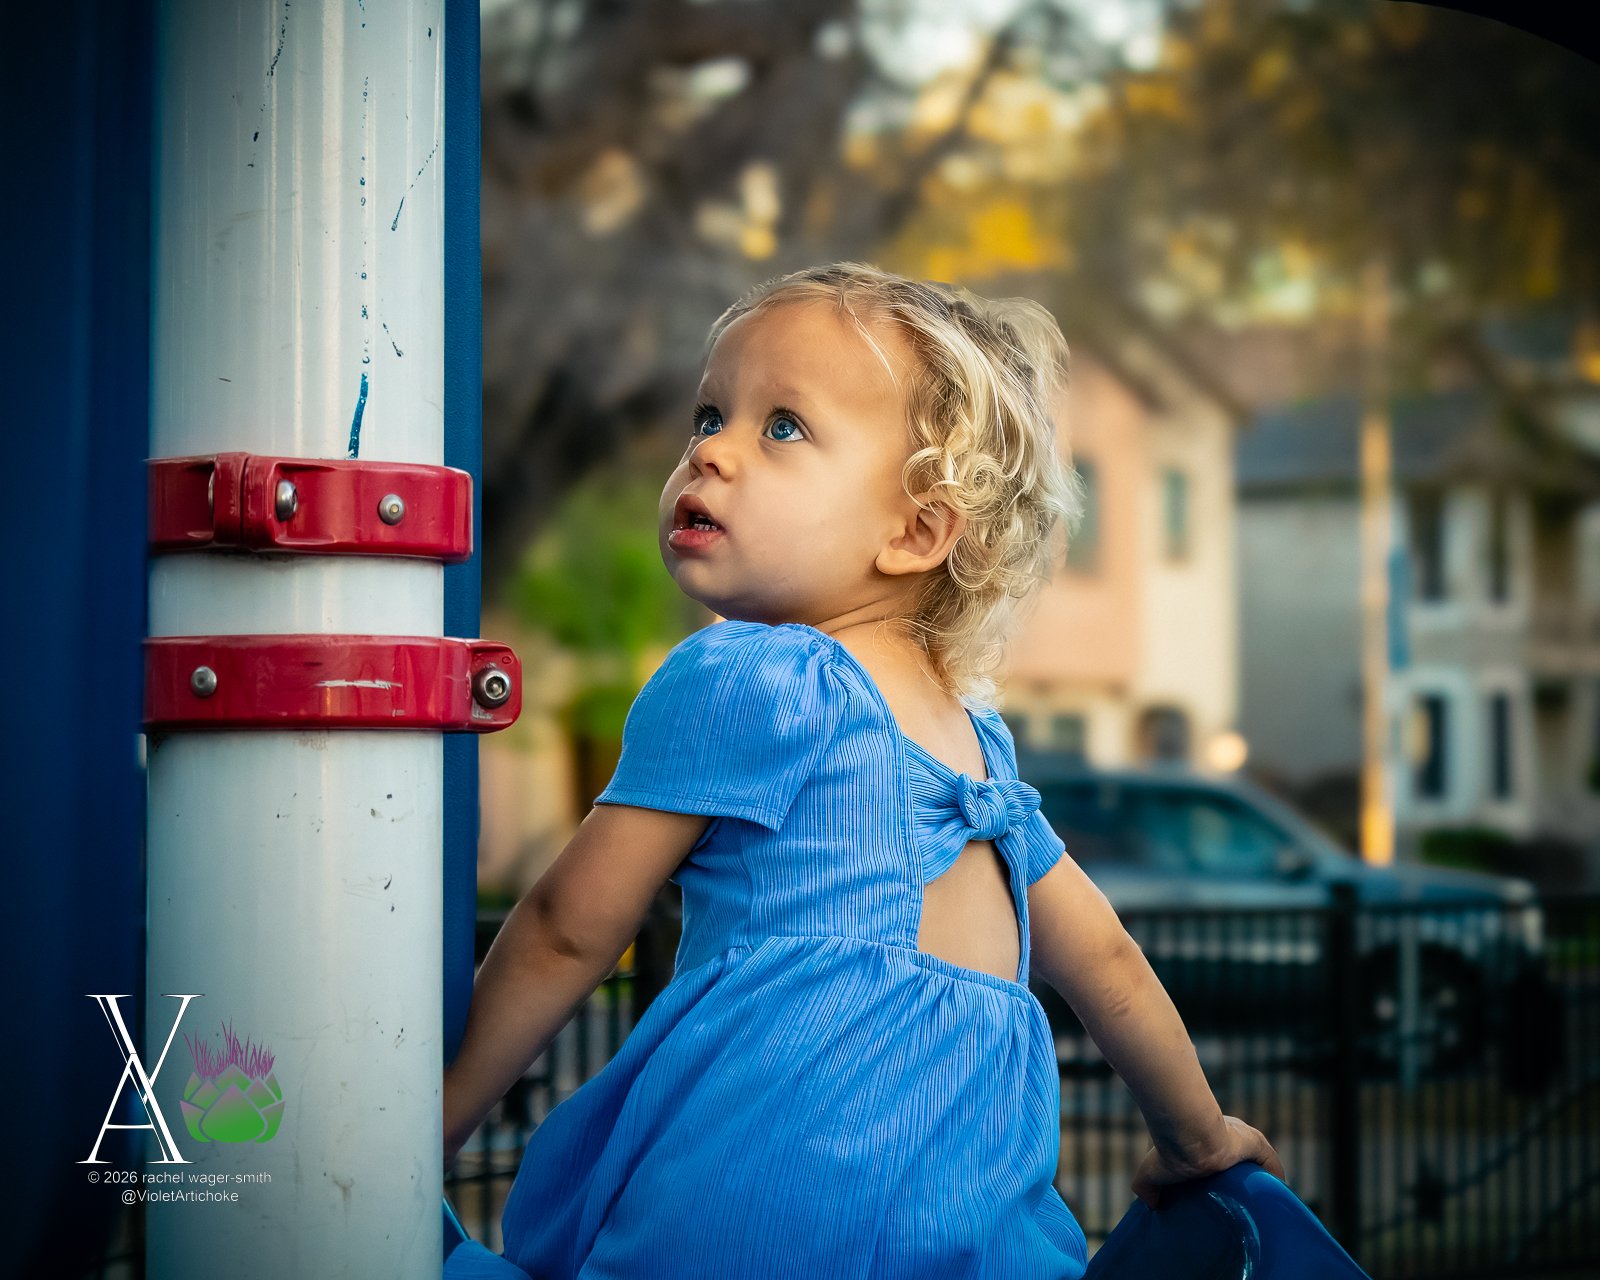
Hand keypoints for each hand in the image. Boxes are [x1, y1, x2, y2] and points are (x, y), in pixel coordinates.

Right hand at [1131, 1115, 1284, 1208]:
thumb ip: (1146, 1187)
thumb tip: (1150, 1204)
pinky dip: (1275, 1177)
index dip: (1213, 1174)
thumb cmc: (1168, 1147)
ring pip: (1253, 1161)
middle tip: (1234, 1201)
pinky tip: (1276, 1195)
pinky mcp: (1254, 1142)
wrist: (1187, 1134)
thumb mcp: (1150, 1170)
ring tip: (1254, 1204)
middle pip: (1235, 1161)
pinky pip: (1269, 1161)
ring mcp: (1239, 1138)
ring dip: (1256, 1180)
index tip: (1211, 1191)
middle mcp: (1221, 1133)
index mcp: (1199, 1138)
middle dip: (1236, 1179)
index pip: (1212, 1158)